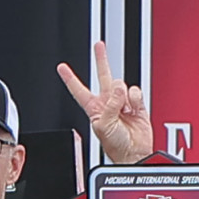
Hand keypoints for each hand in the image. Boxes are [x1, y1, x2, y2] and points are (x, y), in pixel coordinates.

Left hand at [58, 40, 152, 163]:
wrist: (134, 153)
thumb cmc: (115, 145)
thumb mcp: (104, 126)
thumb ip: (110, 105)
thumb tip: (119, 90)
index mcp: (94, 108)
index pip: (78, 90)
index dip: (70, 78)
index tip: (61, 67)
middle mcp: (107, 102)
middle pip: (103, 76)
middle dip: (101, 59)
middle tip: (99, 45)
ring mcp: (122, 102)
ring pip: (121, 85)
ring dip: (123, 97)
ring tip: (124, 112)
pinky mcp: (137, 104)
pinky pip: (135, 91)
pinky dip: (135, 100)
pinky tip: (133, 110)